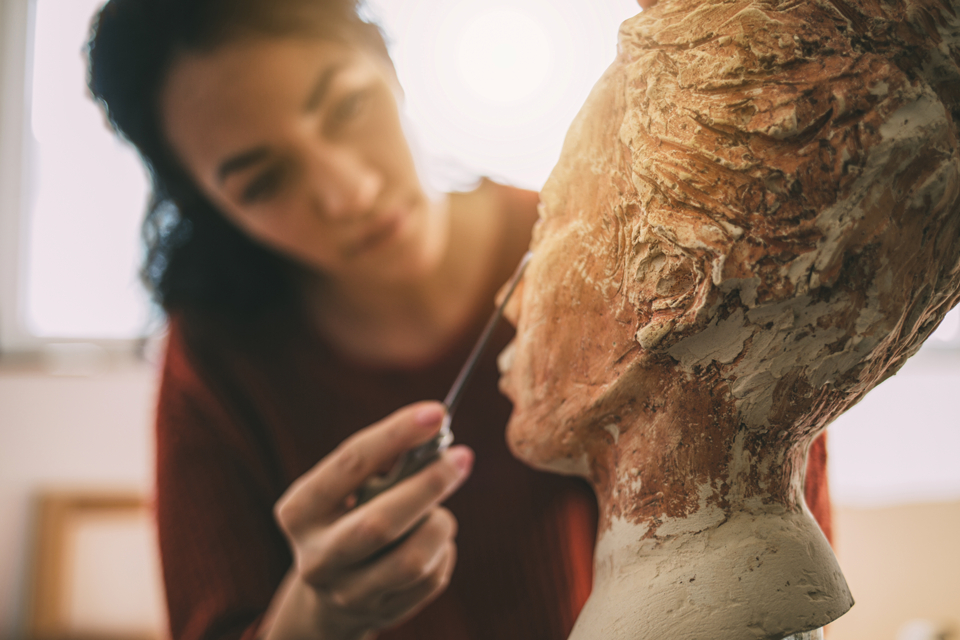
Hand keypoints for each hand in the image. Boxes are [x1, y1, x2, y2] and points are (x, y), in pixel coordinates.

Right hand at [272, 402, 473, 638]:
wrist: (330, 592)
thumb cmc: (348, 515)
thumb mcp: (348, 487)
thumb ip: (383, 461)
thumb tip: (435, 430)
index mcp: (299, 511)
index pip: (350, 464)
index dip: (396, 434)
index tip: (436, 413)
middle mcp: (316, 557)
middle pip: (380, 523)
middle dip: (428, 485)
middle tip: (462, 458)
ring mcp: (348, 593)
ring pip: (413, 559)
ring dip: (439, 524)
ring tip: (438, 512)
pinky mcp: (382, 614)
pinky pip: (431, 579)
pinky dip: (443, 551)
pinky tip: (432, 542)